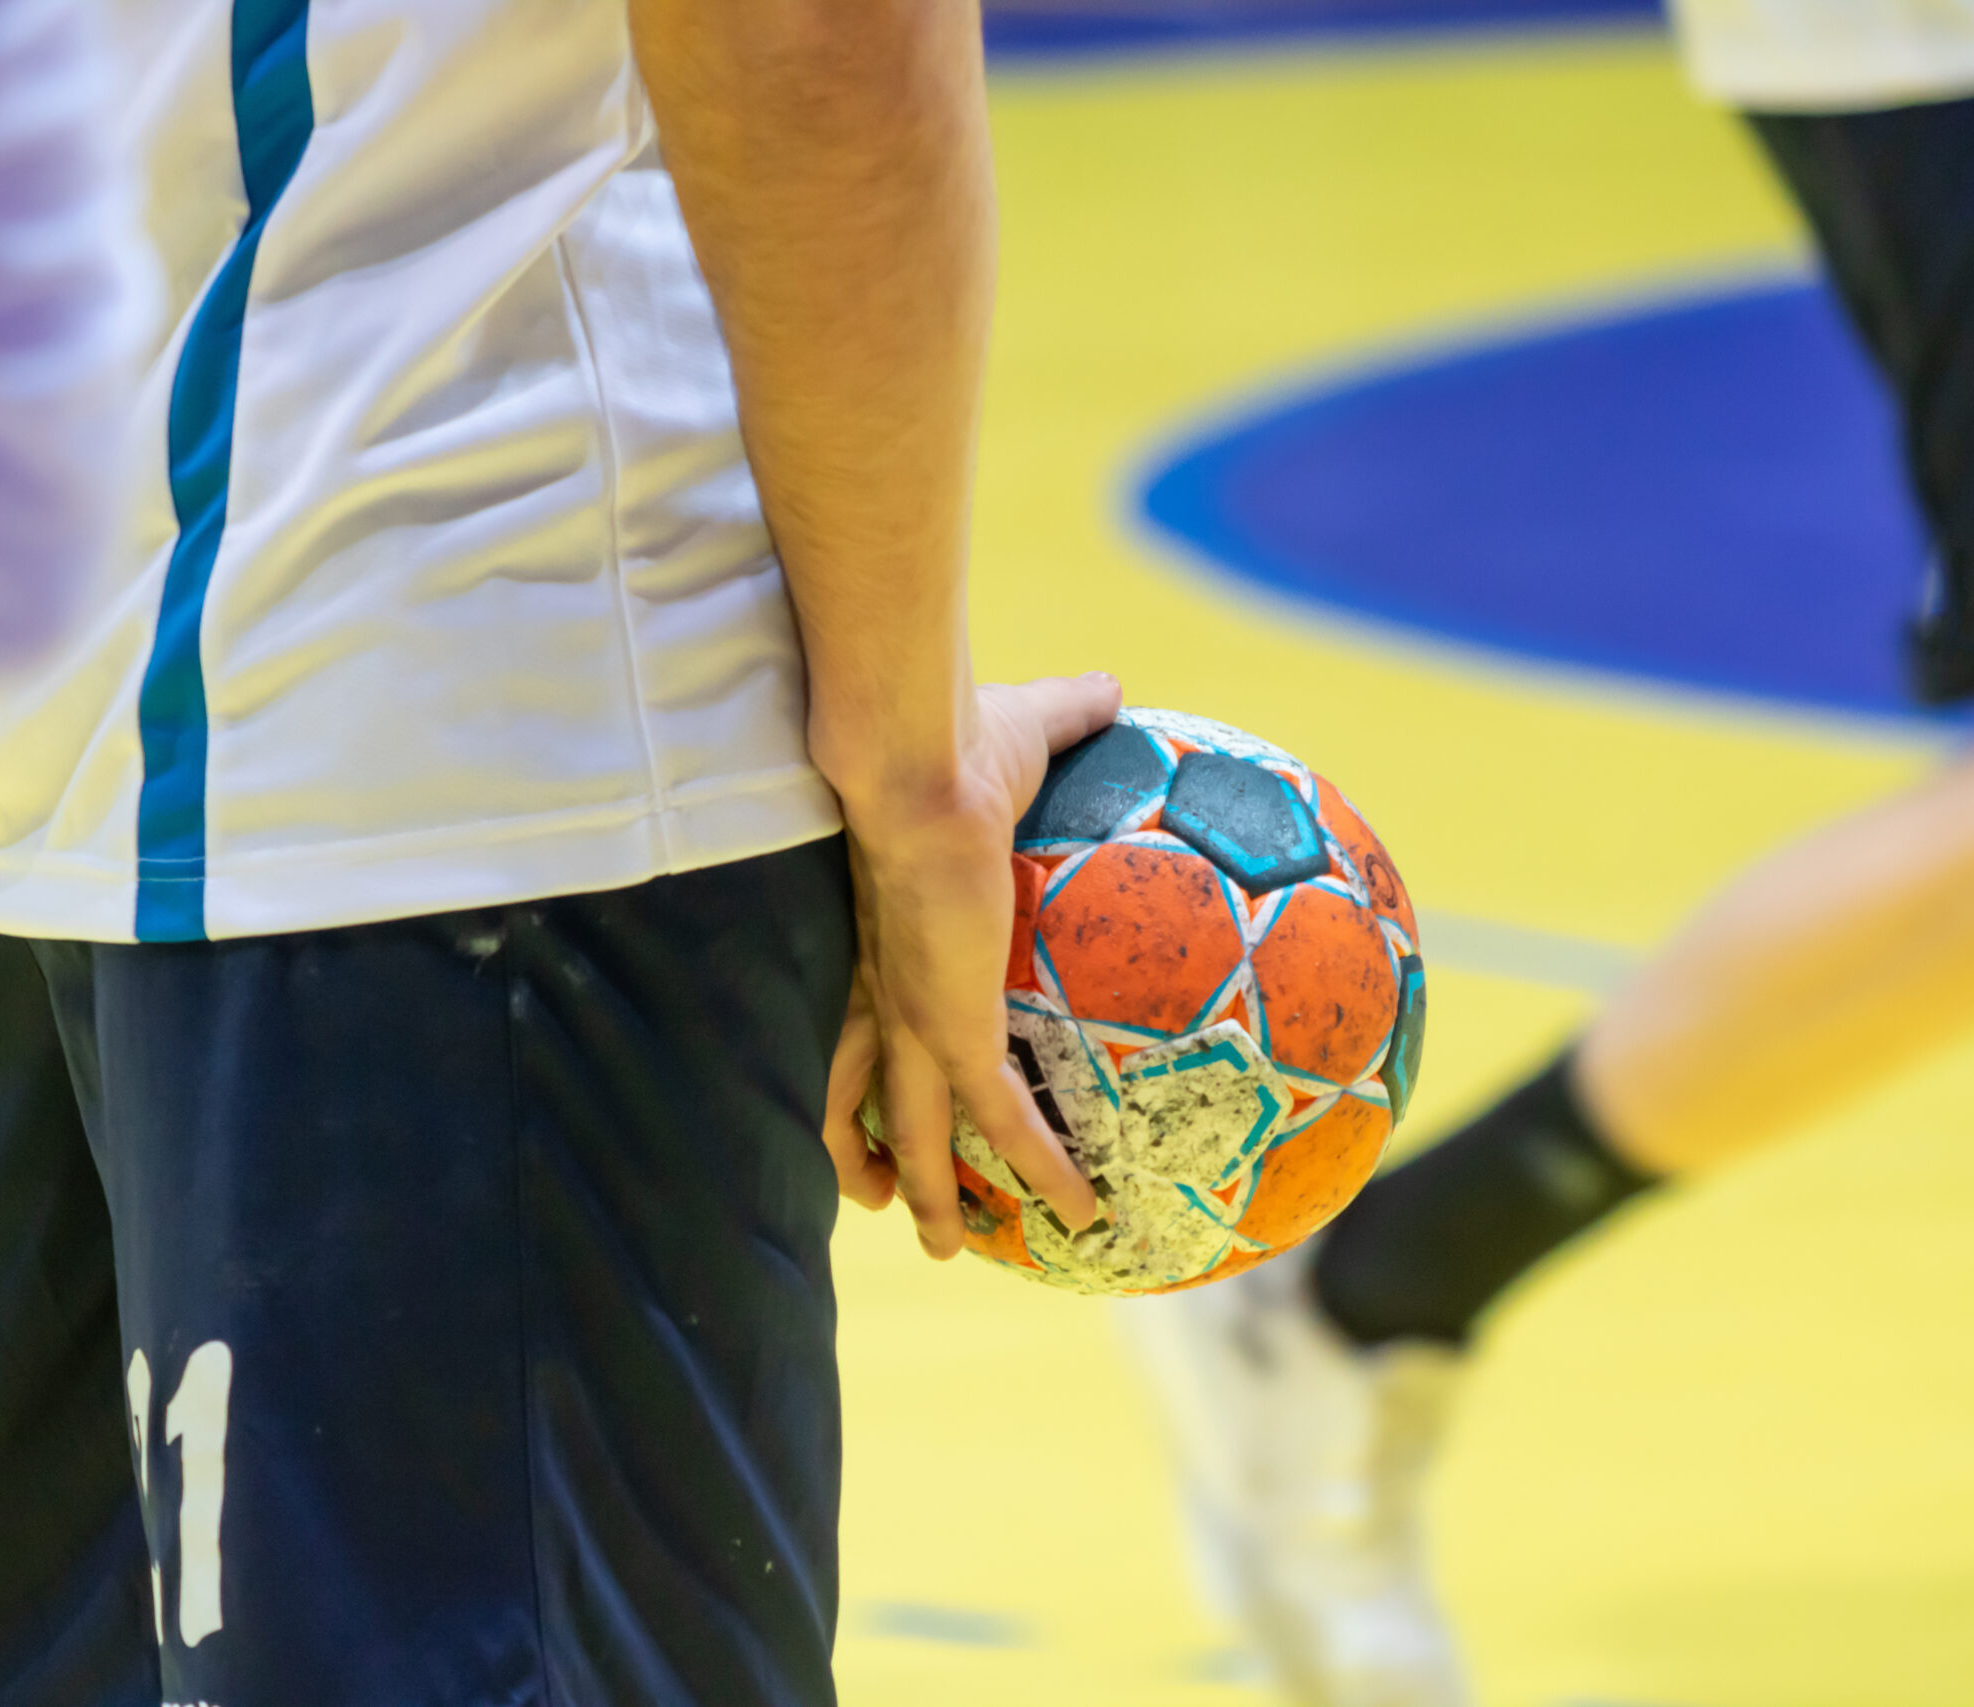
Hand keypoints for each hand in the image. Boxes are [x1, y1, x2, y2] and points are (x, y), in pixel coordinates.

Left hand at [819, 672, 1121, 1256]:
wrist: (920, 756)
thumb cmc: (954, 733)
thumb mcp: (1020, 728)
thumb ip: (1066, 714)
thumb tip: (1114, 688)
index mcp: (882, 929)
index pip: (859, 1012)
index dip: (860, 1057)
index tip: (874, 1086)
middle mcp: (883, 986)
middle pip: (861, 1092)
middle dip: (870, 1152)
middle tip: (887, 1200)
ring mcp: (913, 1016)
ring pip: (916, 1129)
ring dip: (933, 1195)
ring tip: (951, 1247)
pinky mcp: (953, 1028)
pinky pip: (1003, 1118)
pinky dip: (1040, 1166)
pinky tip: (1077, 1207)